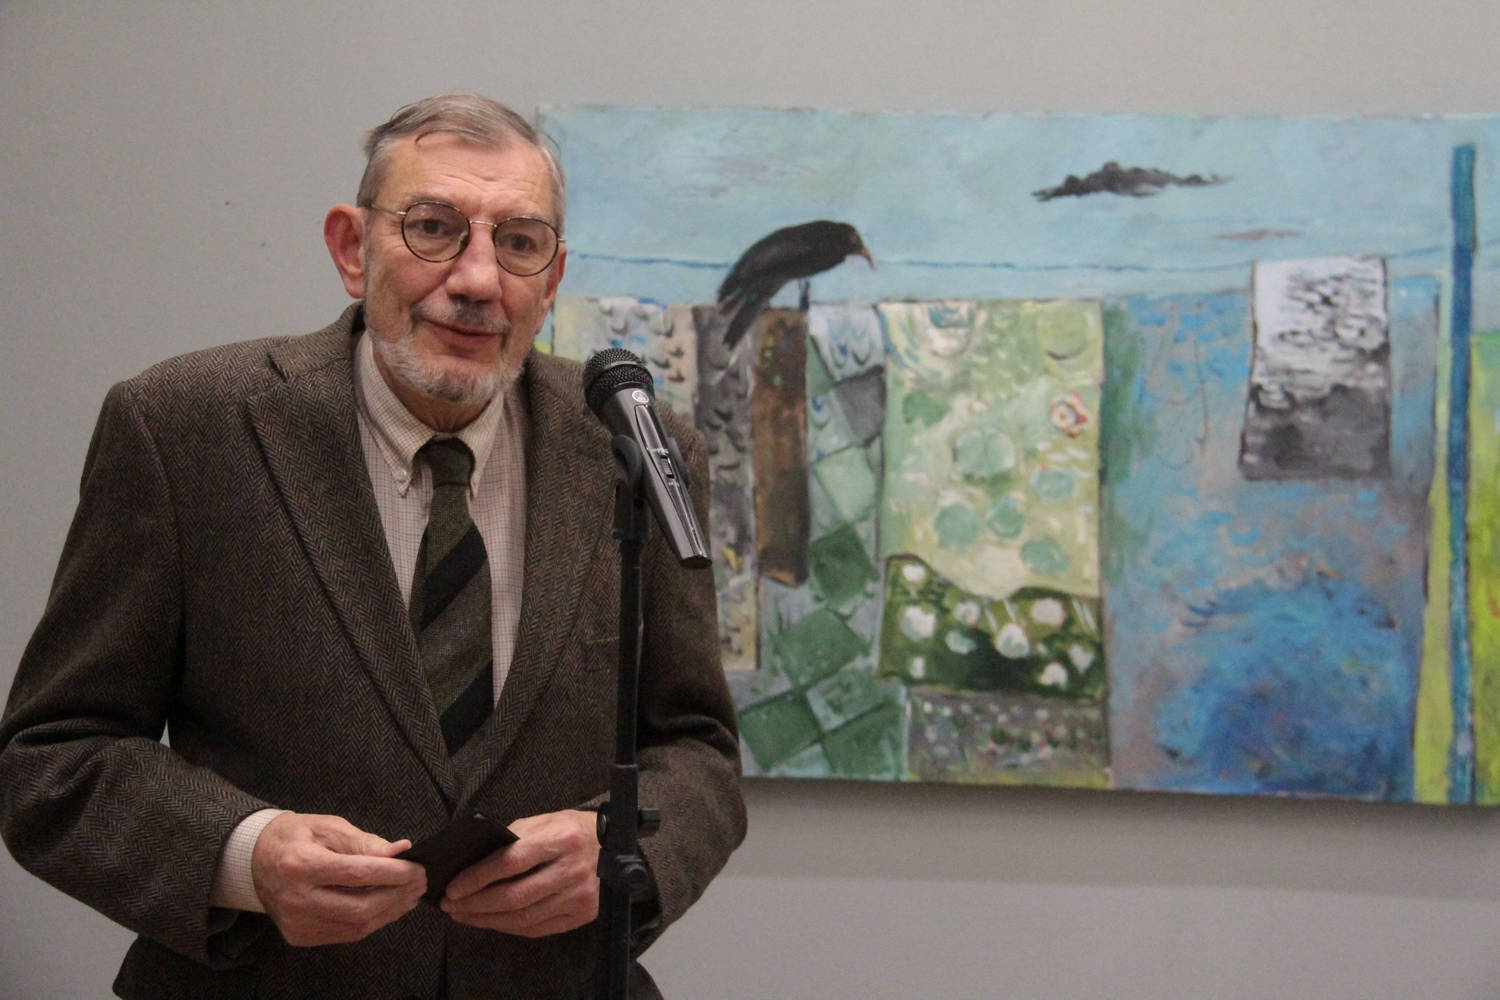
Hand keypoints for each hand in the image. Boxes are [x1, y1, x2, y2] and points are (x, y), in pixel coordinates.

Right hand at [251, 812, 425, 945]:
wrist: (256, 860)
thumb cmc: (296, 837)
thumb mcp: (328, 827)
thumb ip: (364, 842)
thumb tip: (401, 851)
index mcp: (301, 865)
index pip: (357, 874)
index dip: (393, 873)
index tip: (417, 868)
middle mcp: (296, 898)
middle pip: (359, 907)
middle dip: (397, 896)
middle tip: (420, 882)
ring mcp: (296, 922)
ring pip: (355, 926)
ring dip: (390, 911)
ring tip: (410, 895)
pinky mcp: (299, 935)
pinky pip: (345, 934)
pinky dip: (372, 921)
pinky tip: (388, 906)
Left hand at [441, 809, 598, 936]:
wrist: (615, 844)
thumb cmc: (573, 829)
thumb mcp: (545, 820)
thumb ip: (513, 838)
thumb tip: (475, 860)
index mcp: (561, 838)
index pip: (511, 862)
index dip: (478, 877)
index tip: (454, 886)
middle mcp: (572, 869)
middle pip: (514, 896)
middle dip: (476, 903)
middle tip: (452, 904)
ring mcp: (579, 896)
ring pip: (523, 917)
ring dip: (487, 919)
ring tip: (464, 914)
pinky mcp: (582, 914)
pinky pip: (538, 928)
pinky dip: (509, 927)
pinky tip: (492, 921)